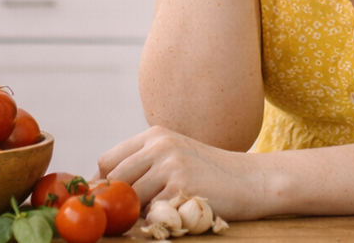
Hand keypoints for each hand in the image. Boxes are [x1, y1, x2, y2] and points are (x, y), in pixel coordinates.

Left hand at [96, 126, 263, 220]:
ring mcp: (171, 166)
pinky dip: (157, 218)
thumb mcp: (176, 153)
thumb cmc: (211, 172)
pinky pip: (152, 211)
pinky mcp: (182, 187)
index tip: (105, 200)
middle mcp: (160, 146)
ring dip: (138, 211)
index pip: (108, 160)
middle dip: (115, 201)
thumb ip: (144, 163)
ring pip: (132, 198)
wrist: (251, 180)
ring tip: (157, 211)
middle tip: (122, 215)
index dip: (102, 184)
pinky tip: (174, 213)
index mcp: (154, 135)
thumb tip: (106, 185)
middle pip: (115, 179)